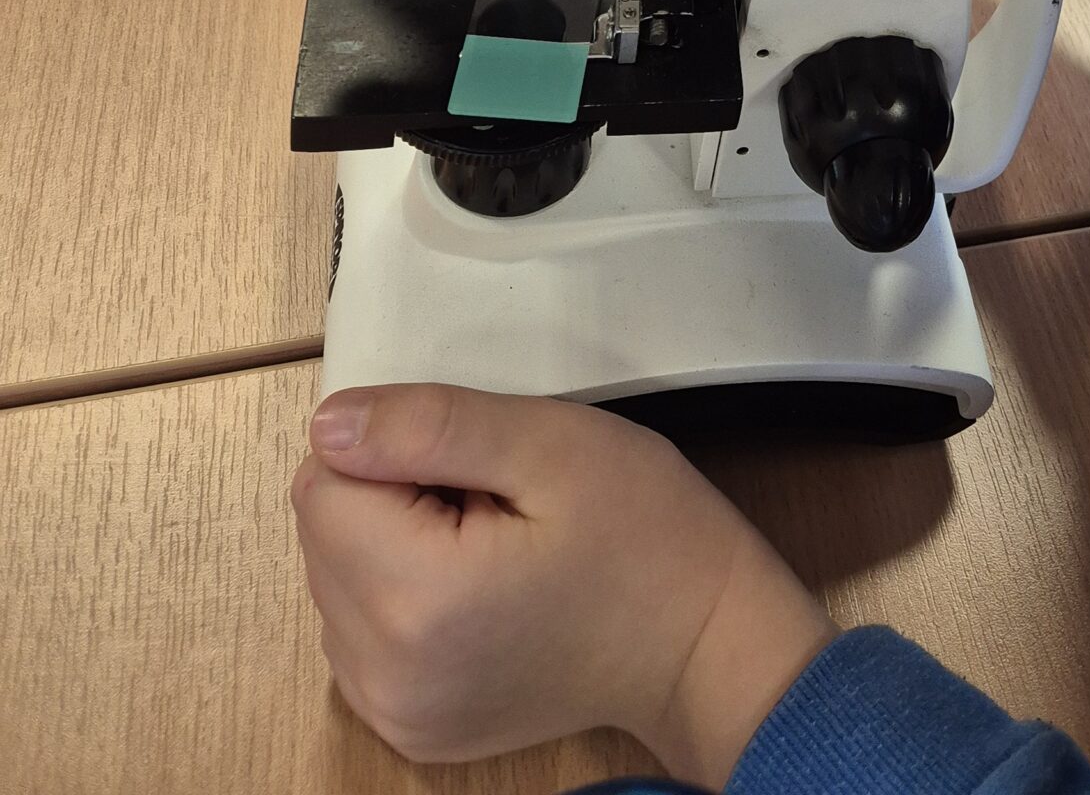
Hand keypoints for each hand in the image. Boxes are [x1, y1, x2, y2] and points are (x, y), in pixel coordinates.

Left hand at [292, 382, 833, 778]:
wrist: (703, 642)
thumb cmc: (644, 530)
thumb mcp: (549, 444)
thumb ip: (428, 426)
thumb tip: (327, 424)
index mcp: (415, 599)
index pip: (321, 485)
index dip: (394, 450)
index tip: (475, 464)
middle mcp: (383, 677)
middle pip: (322, 537)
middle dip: (391, 498)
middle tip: (491, 500)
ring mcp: (395, 715)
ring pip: (335, 582)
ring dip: (394, 547)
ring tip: (490, 544)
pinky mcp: (410, 729)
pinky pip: (359, 636)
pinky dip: (403, 597)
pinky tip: (478, 590)